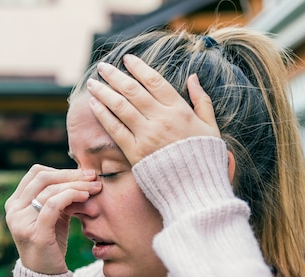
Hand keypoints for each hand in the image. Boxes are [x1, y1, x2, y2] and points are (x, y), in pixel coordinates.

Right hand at [4, 165, 100, 274]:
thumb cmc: (51, 244)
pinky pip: (53, 205)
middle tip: (93, 177)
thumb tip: (82, 175)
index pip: (36, 173)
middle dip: (71, 175)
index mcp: (15, 203)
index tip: (83, 174)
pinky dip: (71, 196)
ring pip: (50, 190)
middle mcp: (13, 210)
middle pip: (43, 178)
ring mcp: (21, 222)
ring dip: (76, 186)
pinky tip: (85, 197)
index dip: (61, 170)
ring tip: (94, 188)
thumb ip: (60, 197)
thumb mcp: (54, 216)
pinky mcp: (35, 234)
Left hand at [86, 54, 220, 164]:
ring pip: (120, 107)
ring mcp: (146, 136)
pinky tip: (94, 105)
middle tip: (103, 66)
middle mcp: (161, 119)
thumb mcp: (211, 127)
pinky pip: (115, 129)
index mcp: (179, 110)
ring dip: (104, 92)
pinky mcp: (135, 152)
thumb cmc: (204, 158)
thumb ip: (202, 100)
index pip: (155, 81)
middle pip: (133, 90)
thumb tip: (193, 77)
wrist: (195, 189)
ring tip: (93, 83)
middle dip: (115, 76)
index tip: (127, 59)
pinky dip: (103, 115)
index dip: (139, 68)